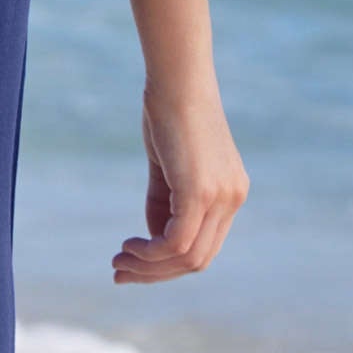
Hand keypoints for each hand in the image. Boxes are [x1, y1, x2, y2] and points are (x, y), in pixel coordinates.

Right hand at [112, 79, 249, 284]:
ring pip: (189, 257)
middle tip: (120, 270)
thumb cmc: (168, 112)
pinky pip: (178, 242)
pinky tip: (129, 245)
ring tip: (119, 262)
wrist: (176, 79)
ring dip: (150, 267)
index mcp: (230, 192)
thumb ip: (164, 202)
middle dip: (157, 273)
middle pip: (199, 259)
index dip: (169, 262)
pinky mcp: (201, 192)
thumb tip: (154, 239)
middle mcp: (233, 199)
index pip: (205, 245)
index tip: (134, 261)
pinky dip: (151, 252)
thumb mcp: (167, 165)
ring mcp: (221, 197)